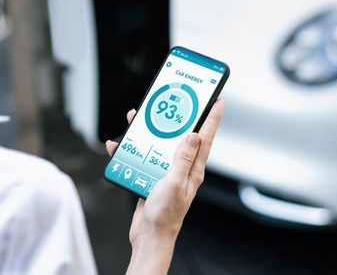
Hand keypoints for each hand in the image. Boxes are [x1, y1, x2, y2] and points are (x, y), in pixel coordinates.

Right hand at [106, 99, 224, 273]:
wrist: (149, 235)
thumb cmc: (165, 215)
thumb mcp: (174, 183)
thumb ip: (183, 159)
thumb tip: (194, 135)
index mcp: (193, 169)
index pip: (205, 138)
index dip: (212, 118)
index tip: (218, 101)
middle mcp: (182, 168)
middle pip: (180, 137)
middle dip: (175, 118)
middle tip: (172, 100)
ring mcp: (167, 172)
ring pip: (158, 145)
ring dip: (147, 132)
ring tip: (136, 119)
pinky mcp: (152, 177)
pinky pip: (142, 158)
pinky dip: (130, 151)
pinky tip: (119, 146)